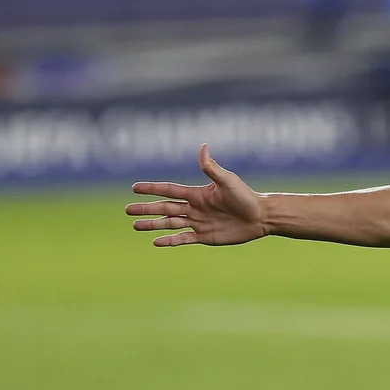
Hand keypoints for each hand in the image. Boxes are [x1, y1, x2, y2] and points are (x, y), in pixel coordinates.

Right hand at [124, 144, 265, 246]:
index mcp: (197, 194)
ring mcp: (198, 223)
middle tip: (127, 210)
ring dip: (153, 225)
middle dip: (146, 209)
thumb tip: (203, 146)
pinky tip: (156, 242)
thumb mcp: (227, 181)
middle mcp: (194, 208)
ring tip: (135, 225)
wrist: (261, 217)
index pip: (169, 190)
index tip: (134, 188)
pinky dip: (169, 241)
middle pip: (164, 208)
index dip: (152, 189)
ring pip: (170, 223)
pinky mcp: (205, 237)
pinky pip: (183, 238)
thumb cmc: (246, 197)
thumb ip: (211, 168)